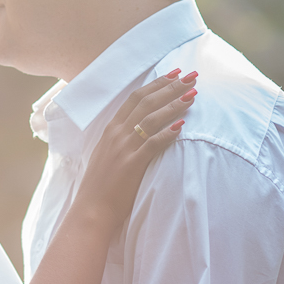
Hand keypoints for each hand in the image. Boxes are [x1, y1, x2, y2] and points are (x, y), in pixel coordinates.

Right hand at [73, 69, 195, 227]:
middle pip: (146, 102)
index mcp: (110, 129)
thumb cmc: (101, 185)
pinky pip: (152, 144)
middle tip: (191, 76)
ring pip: (151, 118)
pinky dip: (167, 133)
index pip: (135, 98)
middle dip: (170, 87)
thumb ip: (121, 139)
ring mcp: (123, 148)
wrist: (91, 209)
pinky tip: (182, 125)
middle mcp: (116, 134)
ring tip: (193, 94)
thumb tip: (139, 128)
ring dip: (173, 104)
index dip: (156, 84)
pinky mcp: (131, 165)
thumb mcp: (107, 154)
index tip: (174, 74)